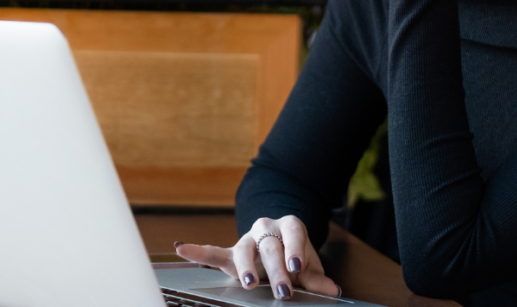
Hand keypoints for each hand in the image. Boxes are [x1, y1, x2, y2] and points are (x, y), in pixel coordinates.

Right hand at [174, 215, 339, 299]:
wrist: (281, 241)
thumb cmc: (294, 254)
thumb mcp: (308, 266)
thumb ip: (318, 279)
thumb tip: (333, 291)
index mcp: (289, 226)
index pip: (292, 234)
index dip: (294, 250)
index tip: (296, 268)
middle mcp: (267, 228)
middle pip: (269, 246)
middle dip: (275, 269)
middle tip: (282, 290)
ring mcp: (247, 239)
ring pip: (244, 249)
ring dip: (246, 267)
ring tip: (249, 283)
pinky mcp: (231, 253)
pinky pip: (214, 252)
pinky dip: (198, 251)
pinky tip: (182, 249)